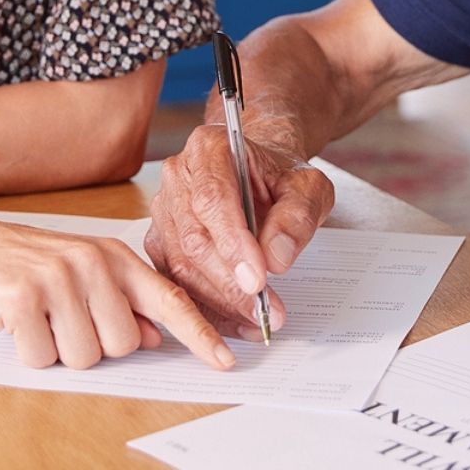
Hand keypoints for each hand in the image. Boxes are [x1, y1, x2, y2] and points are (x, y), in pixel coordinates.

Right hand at [0, 213, 234, 370]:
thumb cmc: (25, 263)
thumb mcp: (82, 273)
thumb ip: (123, 303)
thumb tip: (156, 337)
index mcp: (114, 256)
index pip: (170, 299)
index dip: (199, 335)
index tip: (225, 361)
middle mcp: (94, 263)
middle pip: (124, 344)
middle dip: (95, 345)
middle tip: (65, 319)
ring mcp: (60, 278)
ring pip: (86, 356)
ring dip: (60, 350)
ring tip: (40, 317)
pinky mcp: (24, 297)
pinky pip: (43, 357)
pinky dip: (29, 352)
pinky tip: (18, 322)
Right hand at [145, 124, 334, 335]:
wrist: (262, 175)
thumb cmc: (281, 177)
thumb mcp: (308, 187)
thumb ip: (297, 216)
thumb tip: (276, 257)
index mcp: (209, 148)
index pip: (213, 198)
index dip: (233, 243)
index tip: (259, 279)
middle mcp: (177, 176)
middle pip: (194, 238)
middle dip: (230, 283)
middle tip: (266, 310)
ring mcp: (164, 210)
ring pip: (181, 265)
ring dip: (220, 302)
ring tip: (258, 320)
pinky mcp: (161, 241)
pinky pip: (176, 281)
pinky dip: (208, 308)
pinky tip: (238, 322)